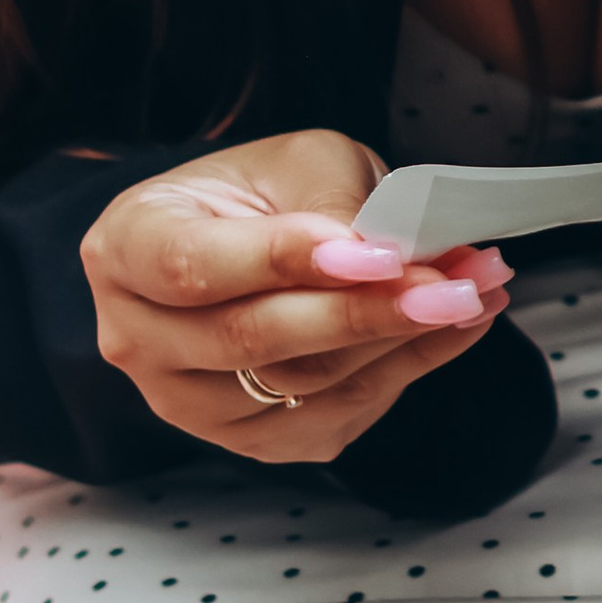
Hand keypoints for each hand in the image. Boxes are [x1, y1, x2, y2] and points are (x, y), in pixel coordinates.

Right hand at [80, 127, 512, 464]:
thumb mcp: (298, 162)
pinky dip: (406, 372)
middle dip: (363, 311)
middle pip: (250, 339)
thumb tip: (395, 256)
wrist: (248, 242)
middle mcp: (136, 339)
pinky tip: (458, 326)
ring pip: (298, 387)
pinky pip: (331, 418)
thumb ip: (333, 205)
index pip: (194, 266)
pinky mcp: (248, 440)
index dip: (282, 260)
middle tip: (451, 283)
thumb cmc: (263, 192)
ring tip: (476, 288)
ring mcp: (186, 404)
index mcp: (125, 248)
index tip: (373, 252)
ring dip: (400, 340)